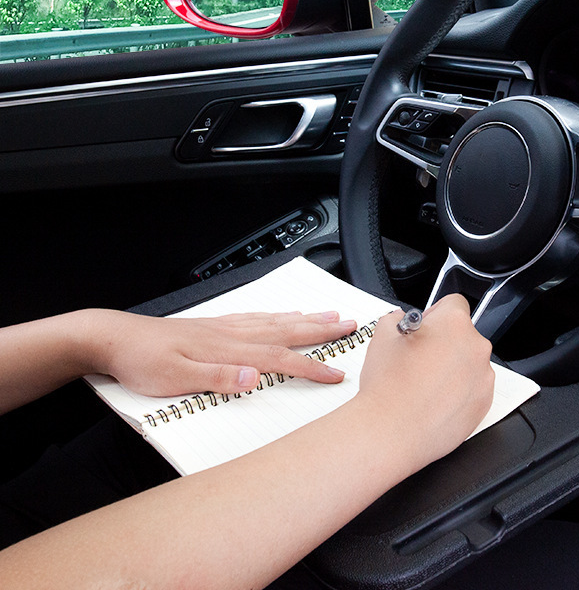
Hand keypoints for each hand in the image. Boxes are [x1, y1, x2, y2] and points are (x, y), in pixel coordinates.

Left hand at [81, 308, 358, 396]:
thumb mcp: (175, 379)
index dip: (311, 367)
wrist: (115, 338)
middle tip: (349, 323)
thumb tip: (255, 377)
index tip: (337, 373)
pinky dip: (277, 315)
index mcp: (227, 349)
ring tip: (328, 314)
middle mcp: (231, 334)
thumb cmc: (143, 361)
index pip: (279, 359)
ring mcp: (224, 327)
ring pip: (274, 321)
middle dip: (321, 329)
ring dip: (304, 318)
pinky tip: (282, 315)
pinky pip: (256, 316)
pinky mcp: (214, 325)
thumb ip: (217, 378)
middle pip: (286, 331)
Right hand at [356, 294, 493, 470]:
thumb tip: (401, 320)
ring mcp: (483, 377)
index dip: (435, 314)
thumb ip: (397, 318)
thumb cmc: (388, 385)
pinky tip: (433, 399)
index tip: (426, 327)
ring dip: (452, 367)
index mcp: (454, 323)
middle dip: (443, 342)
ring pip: (469, 363)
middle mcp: (475, 347)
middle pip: (462, 334)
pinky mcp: (484, 404)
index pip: (453, 303)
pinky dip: (458, 392)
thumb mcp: (382, 334)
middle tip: (419, 358)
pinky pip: (473, 388)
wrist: (390, 431)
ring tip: (424, 383)